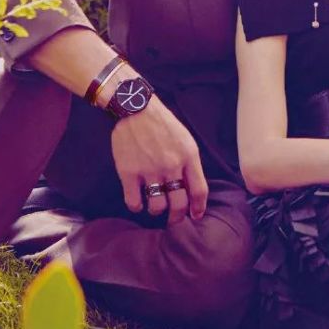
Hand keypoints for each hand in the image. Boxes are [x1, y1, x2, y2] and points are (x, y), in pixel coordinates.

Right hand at [110, 95, 207, 223]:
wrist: (135, 109)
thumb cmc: (163, 124)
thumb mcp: (186, 140)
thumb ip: (190, 163)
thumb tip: (193, 189)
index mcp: (188, 156)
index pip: (199, 191)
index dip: (199, 208)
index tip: (196, 215)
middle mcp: (171, 166)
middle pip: (179, 204)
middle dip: (178, 217)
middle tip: (175, 219)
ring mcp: (149, 170)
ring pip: (157, 206)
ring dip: (157, 211)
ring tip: (156, 207)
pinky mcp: (128, 172)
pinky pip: (134, 202)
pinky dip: (137, 206)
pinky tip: (138, 202)